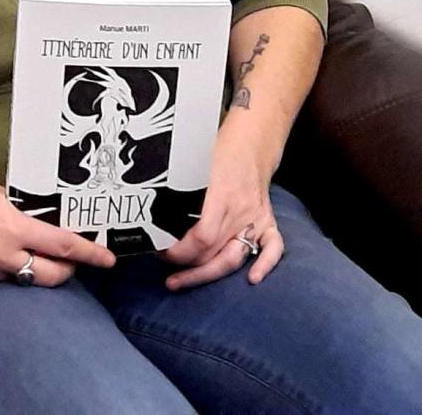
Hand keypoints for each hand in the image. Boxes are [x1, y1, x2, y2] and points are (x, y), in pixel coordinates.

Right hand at [0, 143, 115, 287]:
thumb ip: (20, 211)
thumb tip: (43, 221)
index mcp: (11, 225)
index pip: (63, 245)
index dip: (89, 254)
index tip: (108, 259)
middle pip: (49, 276)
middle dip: (65, 271)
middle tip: (70, 262)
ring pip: (15, 278)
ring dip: (22, 266)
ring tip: (10, 246)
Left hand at [159, 122, 283, 289]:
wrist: (250, 140)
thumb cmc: (218, 150)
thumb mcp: (191, 163)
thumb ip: (176, 187)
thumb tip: (148, 210)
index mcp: (220, 194)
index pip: (202, 238)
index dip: (179, 251)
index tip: (161, 250)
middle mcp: (239, 210)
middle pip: (214, 253)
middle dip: (186, 266)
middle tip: (164, 265)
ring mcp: (255, 217)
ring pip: (235, 257)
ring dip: (208, 274)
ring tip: (183, 280)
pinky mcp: (267, 220)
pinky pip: (273, 248)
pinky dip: (265, 265)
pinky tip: (252, 279)